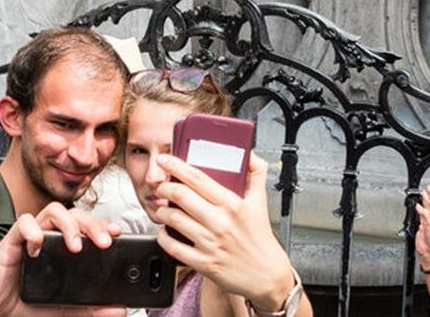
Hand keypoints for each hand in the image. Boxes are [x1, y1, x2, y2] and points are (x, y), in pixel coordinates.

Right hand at [0, 203, 125, 316]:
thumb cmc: (27, 303)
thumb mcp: (64, 308)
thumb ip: (89, 308)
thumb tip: (117, 310)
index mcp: (64, 246)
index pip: (88, 225)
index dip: (103, 224)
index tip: (117, 234)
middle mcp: (50, 236)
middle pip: (76, 214)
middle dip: (93, 224)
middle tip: (103, 242)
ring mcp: (31, 236)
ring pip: (54, 211)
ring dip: (68, 224)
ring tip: (75, 245)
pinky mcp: (11, 241)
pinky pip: (22, 223)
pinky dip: (33, 231)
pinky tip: (38, 246)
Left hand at [152, 152, 297, 311]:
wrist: (267, 274)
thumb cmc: (261, 238)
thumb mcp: (261, 201)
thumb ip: (256, 174)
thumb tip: (249, 154)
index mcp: (233, 204)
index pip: (198, 178)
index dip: (176, 166)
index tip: (165, 160)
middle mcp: (220, 222)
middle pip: (181, 196)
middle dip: (165, 187)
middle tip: (162, 187)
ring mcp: (211, 243)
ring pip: (174, 220)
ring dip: (162, 211)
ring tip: (163, 209)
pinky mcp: (204, 263)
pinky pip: (174, 247)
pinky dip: (163, 237)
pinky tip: (165, 232)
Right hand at [415, 185, 429, 267]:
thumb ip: (425, 215)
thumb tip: (420, 207)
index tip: (429, 188)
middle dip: (427, 196)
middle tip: (425, 189)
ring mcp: (427, 222)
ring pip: (425, 209)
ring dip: (423, 202)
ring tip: (420, 195)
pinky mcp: (421, 226)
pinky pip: (419, 216)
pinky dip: (418, 210)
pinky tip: (416, 208)